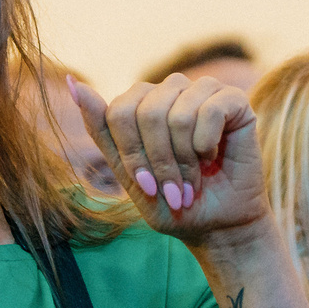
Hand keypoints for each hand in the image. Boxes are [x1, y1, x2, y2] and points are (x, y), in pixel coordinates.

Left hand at [70, 74, 269, 249]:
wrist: (218, 225)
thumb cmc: (171, 201)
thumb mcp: (129, 172)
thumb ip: (101, 129)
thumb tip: (73, 82)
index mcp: (141, 102)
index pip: (119, 111)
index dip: (132, 154)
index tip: (147, 186)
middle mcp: (171, 89)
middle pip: (147, 112)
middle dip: (159, 161)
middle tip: (174, 190)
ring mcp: (203, 90)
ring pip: (178, 113)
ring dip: (184, 159)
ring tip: (194, 179)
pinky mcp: (234, 100)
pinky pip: (211, 109)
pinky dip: (208, 143)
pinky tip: (213, 156)